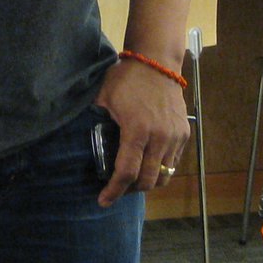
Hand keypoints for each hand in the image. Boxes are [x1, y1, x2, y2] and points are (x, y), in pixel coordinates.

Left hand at [92, 55, 191, 205]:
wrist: (158, 62)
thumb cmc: (126, 79)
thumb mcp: (104, 98)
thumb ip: (94, 121)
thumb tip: (78, 138)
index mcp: (137, 130)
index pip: (126, 172)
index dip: (114, 191)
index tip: (103, 201)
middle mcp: (160, 137)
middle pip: (148, 181)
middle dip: (130, 190)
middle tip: (117, 188)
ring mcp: (175, 136)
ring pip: (165, 175)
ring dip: (148, 182)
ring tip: (133, 178)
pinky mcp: (184, 133)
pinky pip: (173, 162)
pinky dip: (160, 168)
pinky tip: (147, 162)